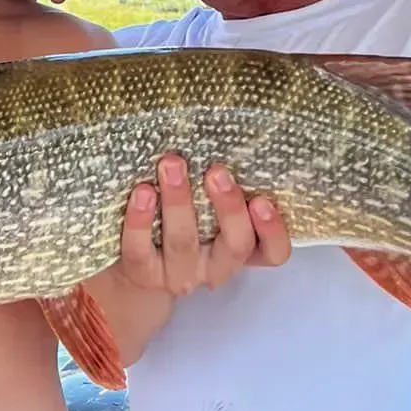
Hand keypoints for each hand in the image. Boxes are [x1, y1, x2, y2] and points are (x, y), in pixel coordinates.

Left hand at [120, 156, 289, 296]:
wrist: (136, 274)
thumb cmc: (182, 227)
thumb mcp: (209, 213)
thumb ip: (221, 188)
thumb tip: (222, 137)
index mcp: (240, 251)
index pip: (274, 252)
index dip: (273, 231)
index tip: (263, 200)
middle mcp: (216, 267)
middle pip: (235, 244)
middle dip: (228, 206)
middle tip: (216, 171)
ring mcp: (180, 274)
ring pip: (183, 242)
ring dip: (179, 201)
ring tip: (172, 165)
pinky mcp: (143, 273)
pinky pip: (140, 250)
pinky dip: (141, 219)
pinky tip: (142, 191)